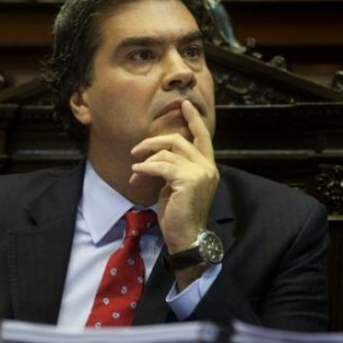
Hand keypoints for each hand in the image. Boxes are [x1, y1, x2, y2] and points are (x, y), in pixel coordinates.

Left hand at [130, 100, 218, 252]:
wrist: (187, 238)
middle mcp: (207, 167)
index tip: (185, 104)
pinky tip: (136, 173)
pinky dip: (145, 168)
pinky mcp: (188, 180)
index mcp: (207, 167)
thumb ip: (173, 168)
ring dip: (146, 161)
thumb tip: (154, 157)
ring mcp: (200, 173)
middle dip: (154, 142)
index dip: (193, 119)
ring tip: (135, 173)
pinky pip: (161, 166)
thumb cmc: (180, 215)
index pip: (203, 137)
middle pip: (179, 140)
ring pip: (167, 154)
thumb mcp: (177, 186)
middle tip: (136, 150)